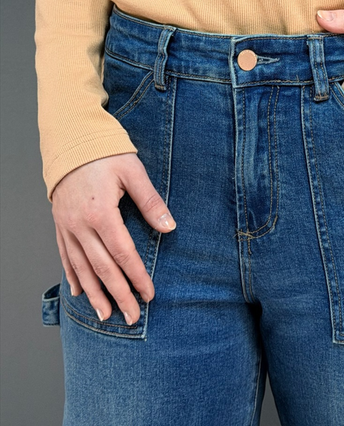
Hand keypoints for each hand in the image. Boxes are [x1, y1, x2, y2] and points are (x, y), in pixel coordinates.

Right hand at [50, 153, 176, 324]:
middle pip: (102, 268)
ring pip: (81, 268)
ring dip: (94, 294)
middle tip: (131, 317)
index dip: (137, 277)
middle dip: (118, 295)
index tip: (149, 294)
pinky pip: (65, 255)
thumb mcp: (133, 172)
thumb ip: (150, 201)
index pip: (123, 254)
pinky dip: (72, 275)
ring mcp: (67, 227)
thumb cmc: (105, 153)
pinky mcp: (60, 224)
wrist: (70, 140)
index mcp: (102, 214)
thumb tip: (169, 227)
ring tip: (105, 314)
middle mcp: (81, 226)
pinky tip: (79, 291)